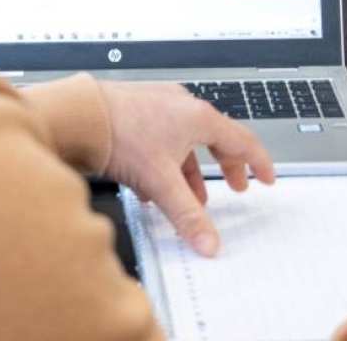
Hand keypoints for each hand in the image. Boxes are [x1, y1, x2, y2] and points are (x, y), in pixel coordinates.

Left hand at [98, 82, 275, 256]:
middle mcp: (181, 105)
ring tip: (186, 196)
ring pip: (185, 140)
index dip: (258, 162)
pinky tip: (151, 185)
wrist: (79, 115)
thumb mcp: (162, 182)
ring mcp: (159, 104)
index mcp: (198, 117)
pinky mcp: (138, 109)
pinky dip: (166, 161)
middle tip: (235, 186)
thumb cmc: (121, 133)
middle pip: (216, 138)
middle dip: (225, 167)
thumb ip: (188, 216)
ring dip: (191, 170)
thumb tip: (208, 242)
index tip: (267, 176)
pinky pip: (163, 136)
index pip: (242, 139)